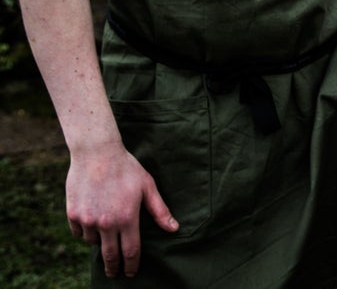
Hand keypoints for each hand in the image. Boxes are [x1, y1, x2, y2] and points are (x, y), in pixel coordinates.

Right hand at [66, 144, 178, 277]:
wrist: (97, 152)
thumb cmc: (126, 167)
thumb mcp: (147, 185)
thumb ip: (159, 210)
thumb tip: (174, 229)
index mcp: (127, 218)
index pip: (131, 252)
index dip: (132, 266)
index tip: (131, 273)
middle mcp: (107, 224)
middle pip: (110, 256)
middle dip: (113, 268)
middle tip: (114, 274)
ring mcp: (88, 220)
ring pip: (94, 242)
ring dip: (100, 241)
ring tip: (105, 232)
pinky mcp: (73, 215)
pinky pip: (79, 233)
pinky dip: (85, 232)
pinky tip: (91, 221)